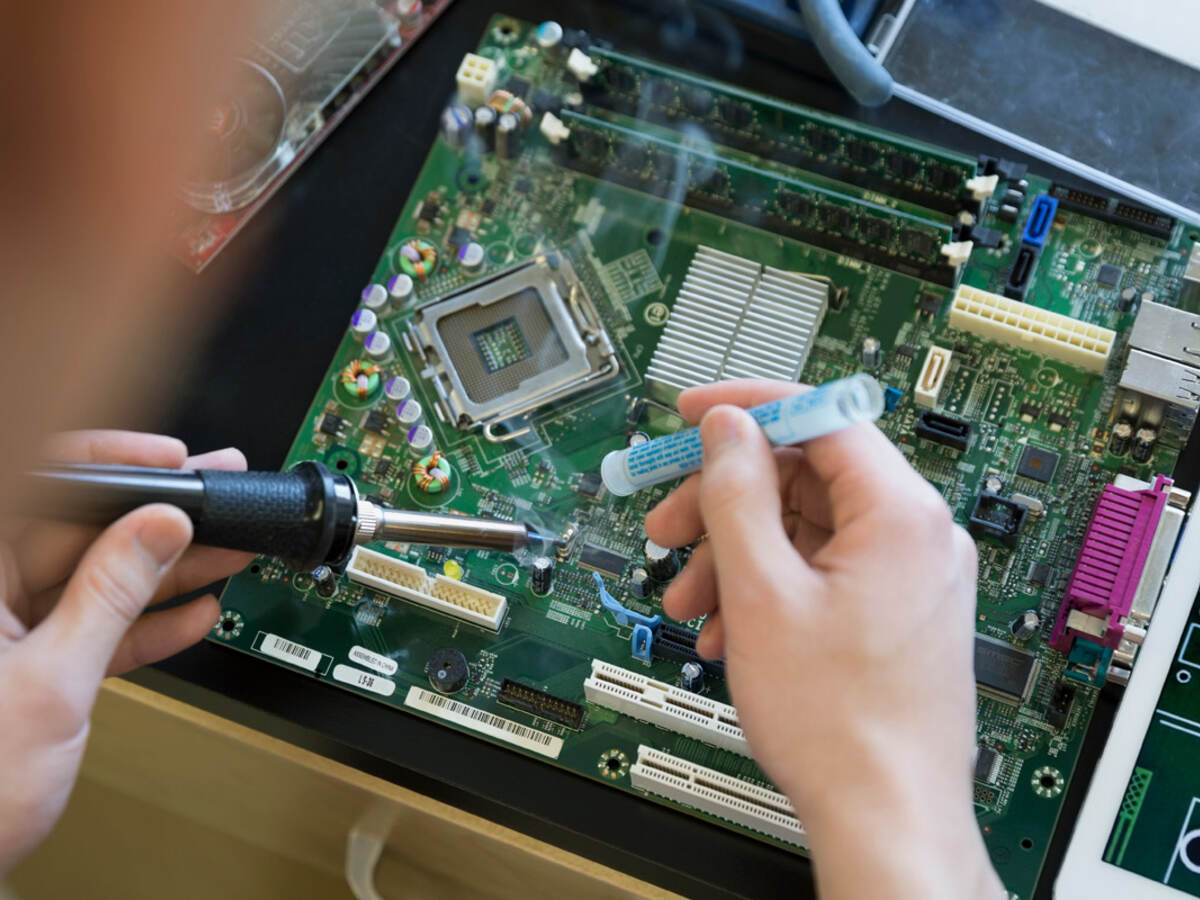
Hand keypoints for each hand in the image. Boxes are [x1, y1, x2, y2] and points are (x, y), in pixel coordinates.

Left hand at [0, 431, 252, 873]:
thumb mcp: (49, 683)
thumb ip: (109, 596)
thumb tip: (159, 528)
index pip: (42, 489)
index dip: (110, 464)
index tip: (170, 462)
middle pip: (80, 534)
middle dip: (159, 519)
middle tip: (220, 503)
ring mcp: (5, 633)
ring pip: (96, 581)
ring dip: (165, 571)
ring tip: (229, 552)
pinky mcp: (29, 668)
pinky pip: (94, 629)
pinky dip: (144, 626)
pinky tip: (194, 613)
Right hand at [644, 382, 1002, 899]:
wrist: (886, 817)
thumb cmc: (839, 723)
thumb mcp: (762, 591)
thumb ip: (738, 494)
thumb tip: (728, 430)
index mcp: (901, 514)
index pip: (821, 416)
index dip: (747, 408)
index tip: (692, 414)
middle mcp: (917, 537)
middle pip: (806, 477)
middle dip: (726, 500)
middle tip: (668, 524)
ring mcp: (909, 578)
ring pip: (806, 530)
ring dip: (737, 554)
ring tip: (690, 598)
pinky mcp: (896, 613)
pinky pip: (822, 572)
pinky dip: (768, 587)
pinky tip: (727, 627)